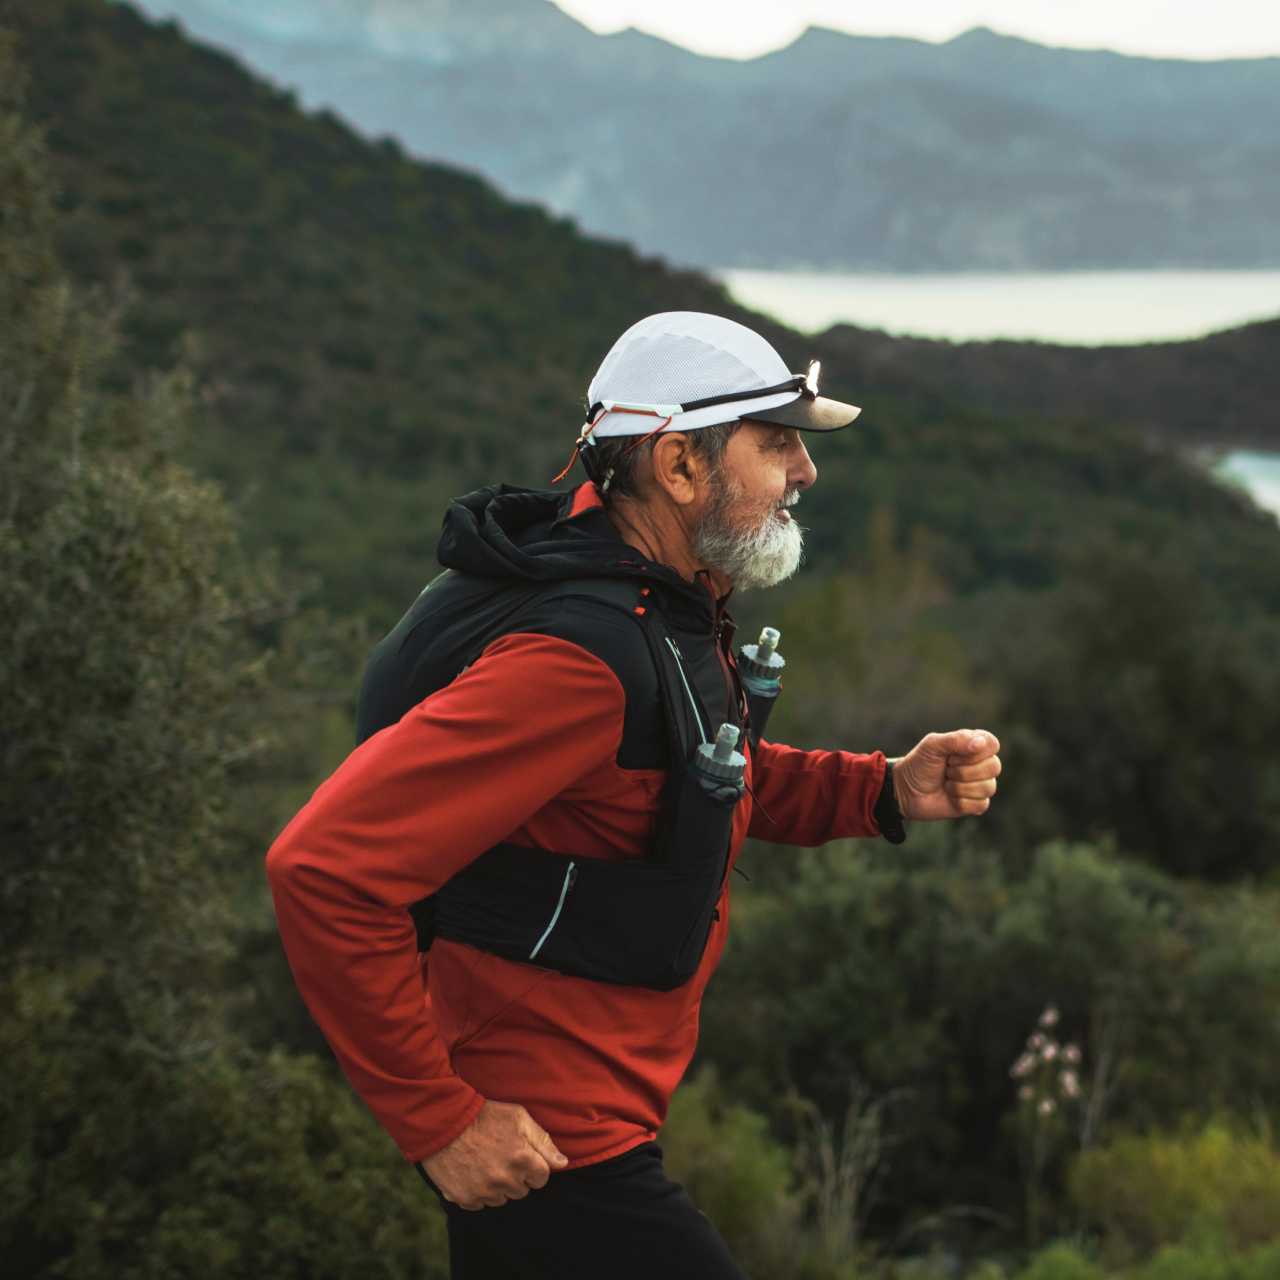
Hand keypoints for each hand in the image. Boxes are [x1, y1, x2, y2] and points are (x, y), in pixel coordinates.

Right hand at [423, 1100, 568, 1210]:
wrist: (445, 1121)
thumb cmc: (484, 1116)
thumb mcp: (518, 1117)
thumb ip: (543, 1141)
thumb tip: (562, 1163)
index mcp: (522, 1159)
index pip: (542, 1178)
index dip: (533, 1166)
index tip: (521, 1155)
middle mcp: (505, 1180)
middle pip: (522, 1190)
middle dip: (516, 1176)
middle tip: (501, 1156)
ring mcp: (484, 1192)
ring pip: (501, 1199)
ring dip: (498, 1186)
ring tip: (485, 1162)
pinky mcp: (465, 1199)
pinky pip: (480, 1204)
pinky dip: (478, 1192)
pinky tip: (472, 1172)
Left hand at [892, 729, 1000, 821]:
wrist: (906, 790)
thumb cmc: (919, 764)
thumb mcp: (932, 746)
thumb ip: (955, 740)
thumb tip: (981, 743)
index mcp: (973, 745)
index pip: (992, 744)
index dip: (975, 752)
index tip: (952, 755)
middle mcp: (981, 764)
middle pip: (994, 767)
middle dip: (964, 771)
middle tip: (946, 769)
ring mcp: (980, 784)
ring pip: (988, 787)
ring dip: (960, 787)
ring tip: (946, 783)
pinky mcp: (976, 804)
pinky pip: (981, 804)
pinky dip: (961, 801)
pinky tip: (950, 797)